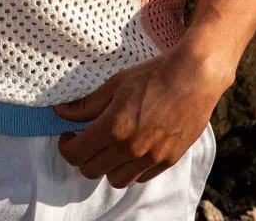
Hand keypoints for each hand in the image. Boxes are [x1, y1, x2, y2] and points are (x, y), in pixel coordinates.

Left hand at [51, 44, 233, 187]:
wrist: (194, 77)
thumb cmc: (153, 75)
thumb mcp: (115, 84)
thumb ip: (88, 104)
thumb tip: (62, 113)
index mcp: (114, 128)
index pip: (77, 154)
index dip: (66, 146)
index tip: (69, 135)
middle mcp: (131, 148)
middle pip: (91, 171)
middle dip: (83, 156)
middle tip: (86, 139)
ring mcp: (151, 158)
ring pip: (116, 180)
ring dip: (107, 166)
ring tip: (110, 144)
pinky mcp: (168, 161)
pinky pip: (140, 177)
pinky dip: (130, 168)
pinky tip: (132, 147)